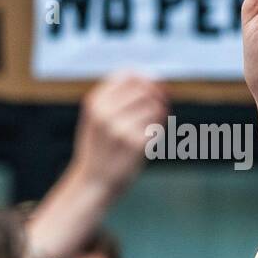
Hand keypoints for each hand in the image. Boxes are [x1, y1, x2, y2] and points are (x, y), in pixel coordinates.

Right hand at [70, 71, 167, 196]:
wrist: (94, 181)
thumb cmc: (99, 146)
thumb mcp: (96, 117)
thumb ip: (115, 97)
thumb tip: (151, 78)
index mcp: (95, 103)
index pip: (127, 75)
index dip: (145, 77)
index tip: (154, 84)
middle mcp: (105, 113)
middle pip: (144, 89)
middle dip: (157, 94)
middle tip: (163, 102)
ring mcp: (120, 128)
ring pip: (154, 107)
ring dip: (159, 112)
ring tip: (153, 122)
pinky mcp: (136, 144)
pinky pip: (157, 127)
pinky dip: (158, 129)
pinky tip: (150, 136)